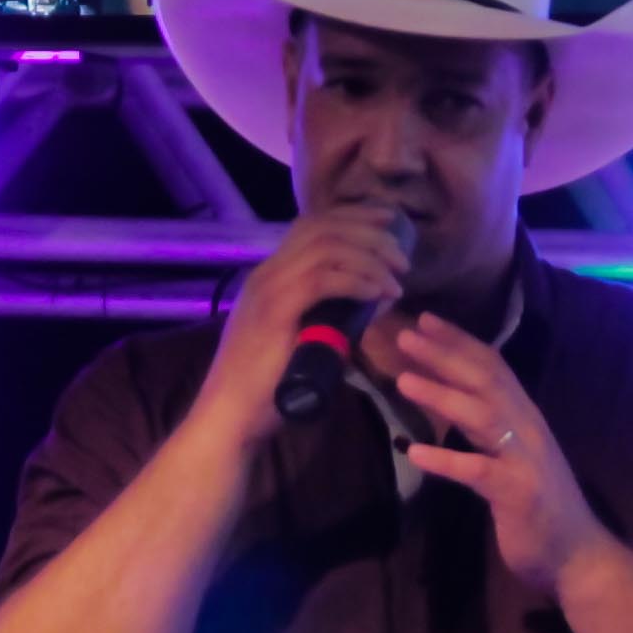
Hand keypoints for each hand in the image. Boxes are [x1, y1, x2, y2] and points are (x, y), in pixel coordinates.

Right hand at [189, 203, 409, 448]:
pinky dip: (356, 281)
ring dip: (370, 258)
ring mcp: (268, 290)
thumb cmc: (266, 386)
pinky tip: (377, 292)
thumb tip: (372, 301)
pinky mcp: (275, 312)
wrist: (229, 414)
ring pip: (326, 248)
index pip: (312, 226)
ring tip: (397, 278)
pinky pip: (322, 280)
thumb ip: (330, 317)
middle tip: (402, 256)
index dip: (353, 218)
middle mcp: (266, 273)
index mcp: (269, 276)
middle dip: (369, 233)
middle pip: (323, 228)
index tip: (388, 225)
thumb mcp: (303, 339)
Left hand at [385, 311, 610, 595]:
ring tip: (403, 380)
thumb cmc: (541, 508)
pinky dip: (446, 459)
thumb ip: (488, 430)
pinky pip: (476, 471)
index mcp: (524, 417)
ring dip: (441, 395)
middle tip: (405, 335)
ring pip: (482, 416)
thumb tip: (451, 402)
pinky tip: (414, 452)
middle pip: (485, 380)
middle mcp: (527, 428)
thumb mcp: (514, 457)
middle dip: (445, 355)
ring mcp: (524, 460)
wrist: (578, 557)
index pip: (492, 367)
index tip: (425, 320)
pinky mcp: (516, 493)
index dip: (459, 342)